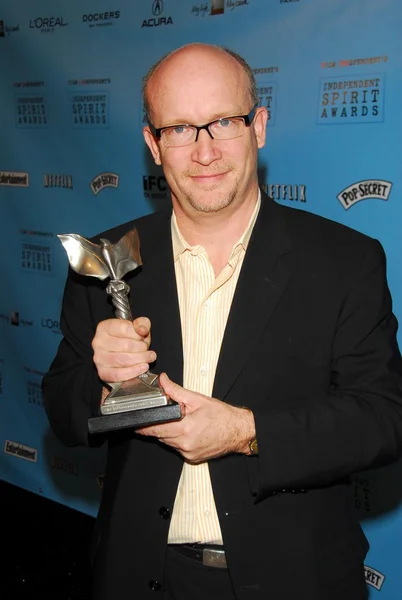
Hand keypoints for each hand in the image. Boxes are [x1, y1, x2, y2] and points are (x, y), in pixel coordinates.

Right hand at [92, 316, 155, 383]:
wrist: (120, 354)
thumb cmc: (128, 339)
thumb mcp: (137, 327)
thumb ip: (142, 323)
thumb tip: (142, 329)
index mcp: (104, 327)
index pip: (124, 328)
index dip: (138, 334)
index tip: (142, 337)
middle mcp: (98, 342)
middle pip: (126, 345)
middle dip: (142, 348)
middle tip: (148, 350)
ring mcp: (99, 358)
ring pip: (123, 360)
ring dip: (141, 359)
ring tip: (149, 358)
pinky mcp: (102, 373)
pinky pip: (118, 375)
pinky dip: (133, 372)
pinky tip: (142, 368)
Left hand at [136, 373, 255, 462]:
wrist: (239, 431)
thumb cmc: (222, 416)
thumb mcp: (198, 399)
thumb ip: (176, 391)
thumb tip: (163, 381)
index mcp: (185, 428)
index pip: (156, 428)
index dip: (144, 426)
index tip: (137, 423)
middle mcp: (185, 444)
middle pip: (160, 436)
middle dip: (156, 427)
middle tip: (158, 418)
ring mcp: (188, 453)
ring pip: (168, 442)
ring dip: (167, 433)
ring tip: (178, 422)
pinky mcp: (192, 458)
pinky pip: (177, 448)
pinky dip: (177, 439)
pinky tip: (186, 431)